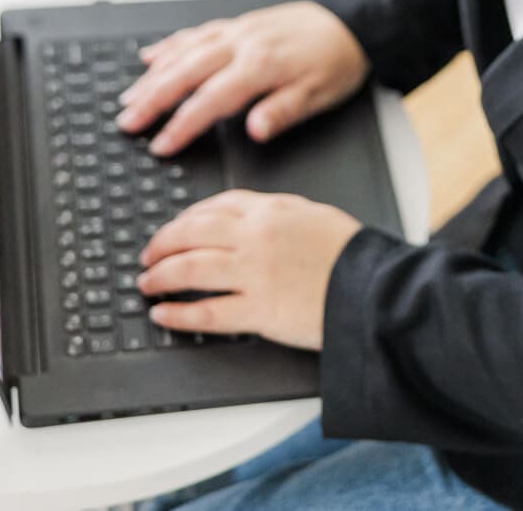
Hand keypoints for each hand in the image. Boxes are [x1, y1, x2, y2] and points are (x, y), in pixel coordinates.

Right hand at [116, 1, 370, 156]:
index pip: (210, 100)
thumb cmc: (336, 61)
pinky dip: (170, 46)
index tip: (161, 145)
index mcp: (261, 66)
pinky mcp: (237, 25)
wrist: (352, 23)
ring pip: (184, 52)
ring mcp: (236, 32)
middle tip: (127, 122)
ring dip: (153, 75)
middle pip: (185, 73)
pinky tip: (152, 57)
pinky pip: (195, 33)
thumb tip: (254, 129)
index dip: (182, 125)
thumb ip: (282, 112)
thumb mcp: (319, 95)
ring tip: (129, 98)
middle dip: (152, 99)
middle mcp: (242, 44)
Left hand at [137, 189, 364, 351]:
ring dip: (160, 277)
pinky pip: (206, 313)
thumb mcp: (314, 215)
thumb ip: (277, 212)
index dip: (185, 219)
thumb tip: (247, 216)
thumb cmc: (352, 254)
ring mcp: (254, 274)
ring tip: (147, 284)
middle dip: (161, 245)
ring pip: (189, 270)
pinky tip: (164, 315)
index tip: (173, 229)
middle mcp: (255, 238)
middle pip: (190, 234)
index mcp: (270, 210)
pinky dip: (178, 315)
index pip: (213, 206)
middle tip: (148, 256)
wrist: (375, 288)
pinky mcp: (258, 311)